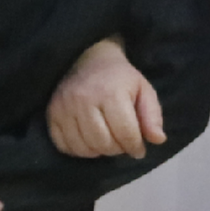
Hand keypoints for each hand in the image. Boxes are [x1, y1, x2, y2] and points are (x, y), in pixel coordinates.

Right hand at [47, 36, 164, 158]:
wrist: (86, 59)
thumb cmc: (119, 78)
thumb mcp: (143, 90)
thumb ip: (152, 115)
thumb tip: (158, 140)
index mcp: (111, 93)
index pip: (125, 133)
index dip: (135, 147)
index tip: (139, 149)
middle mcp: (84, 100)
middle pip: (103, 143)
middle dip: (117, 149)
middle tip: (122, 143)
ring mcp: (64, 108)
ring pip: (84, 148)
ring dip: (99, 151)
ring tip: (107, 141)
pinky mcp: (51, 115)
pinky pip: (64, 146)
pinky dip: (79, 150)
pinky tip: (89, 141)